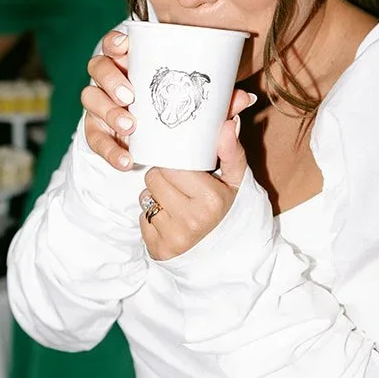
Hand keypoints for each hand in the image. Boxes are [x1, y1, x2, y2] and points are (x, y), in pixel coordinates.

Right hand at [82, 28, 254, 176]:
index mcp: (132, 62)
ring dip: (107, 111)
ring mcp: (101, 105)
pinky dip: (110, 151)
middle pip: (97, 68)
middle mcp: (111, 80)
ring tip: (130, 126)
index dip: (114, 41)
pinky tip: (127, 160)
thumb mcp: (198, 103)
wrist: (164, 148)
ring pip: (90, 99)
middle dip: (110, 79)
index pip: (114, 43)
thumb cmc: (181, 111)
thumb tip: (244, 98)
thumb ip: (218, 101)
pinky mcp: (98, 132)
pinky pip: (95, 139)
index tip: (125, 46)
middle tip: (130, 95)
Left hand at [138, 94, 254, 260]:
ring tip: (176, 201)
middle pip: (154, 177)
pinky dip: (152, 216)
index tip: (184, 167)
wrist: (224, 255)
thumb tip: (230, 123)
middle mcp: (192, 221)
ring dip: (156, 195)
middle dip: (164, 176)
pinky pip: (142, 218)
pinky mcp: (159, 250)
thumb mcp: (236, 181)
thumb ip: (232, 151)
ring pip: (145, 196)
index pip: (172, 166)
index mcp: (211, 200)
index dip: (175, 163)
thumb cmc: (227, 209)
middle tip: (181, 184)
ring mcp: (174, 238)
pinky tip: (170, 219)